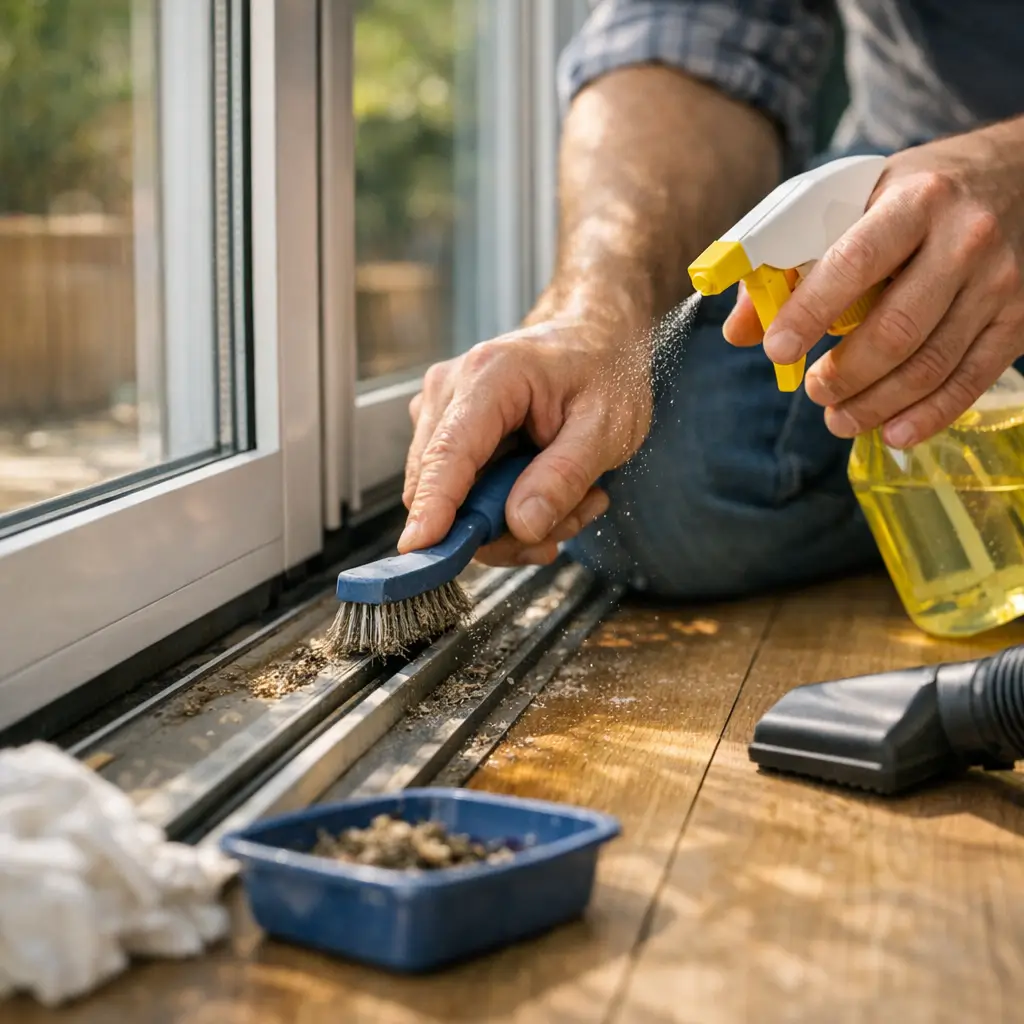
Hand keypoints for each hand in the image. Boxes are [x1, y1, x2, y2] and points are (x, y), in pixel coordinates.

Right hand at [399, 313, 651, 565]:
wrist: (596, 339)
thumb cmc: (604, 370)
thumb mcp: (608, 427)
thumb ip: (564, 477)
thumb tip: (521, 525)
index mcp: (489, 376)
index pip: (448, 454)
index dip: (433, 508)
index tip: (419, 550)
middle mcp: (450, 390)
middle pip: (442, 488)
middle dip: (501, 527)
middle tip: (567, 521)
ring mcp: (442, 410)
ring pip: (452, 501)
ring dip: (512, 521)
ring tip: (572, 501)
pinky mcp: (447, 432)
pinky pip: (460, 495)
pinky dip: (505, 508)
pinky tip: (548, 491)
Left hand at [723, 123, 1023, 446]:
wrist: (1018, 175)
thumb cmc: (913, 196)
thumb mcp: (854, 202)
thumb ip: (789, 261)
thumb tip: (738, 331)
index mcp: (914, 200)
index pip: (854, 262)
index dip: (811, 312)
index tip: (777, 350)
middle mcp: (964, 239)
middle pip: (897, 327)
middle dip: (845, 373)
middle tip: (812, 391)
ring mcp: (998, 283)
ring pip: (931, 363)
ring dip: (876, 403)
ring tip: (838, 418)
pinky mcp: (1018, 319)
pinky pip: (971, 379)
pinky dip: (929, 415)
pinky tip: (892, 432)